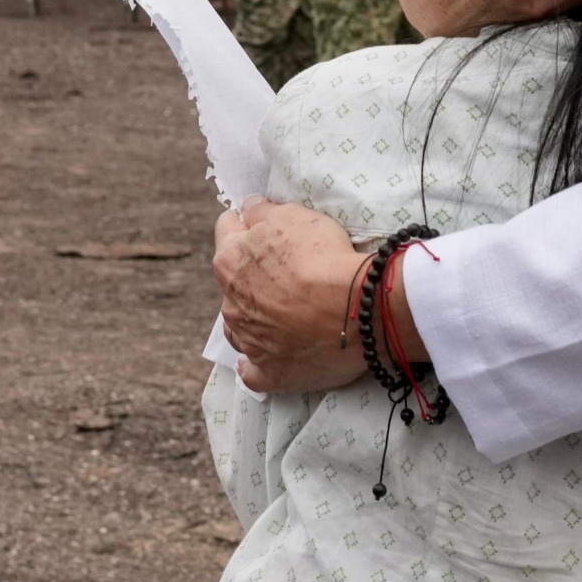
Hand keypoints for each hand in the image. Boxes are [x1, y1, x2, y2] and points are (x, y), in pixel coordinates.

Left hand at [214, 200, 374, 393]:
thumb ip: (262, 210)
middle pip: (233, 281)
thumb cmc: (324, 257)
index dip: (248, 224)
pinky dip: (259, 363)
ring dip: (255, 318)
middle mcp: (230, 303)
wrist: (355, 309)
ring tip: (287, 314)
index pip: (226, 229)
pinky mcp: (267, 373)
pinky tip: (274, 355)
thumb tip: (249, 208)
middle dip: (252, 274)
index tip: (266, 227)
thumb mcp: (293, 216)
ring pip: (240, 325)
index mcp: (229, 261)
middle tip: (288, 271)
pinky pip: (252, 371)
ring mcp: (247, 341)